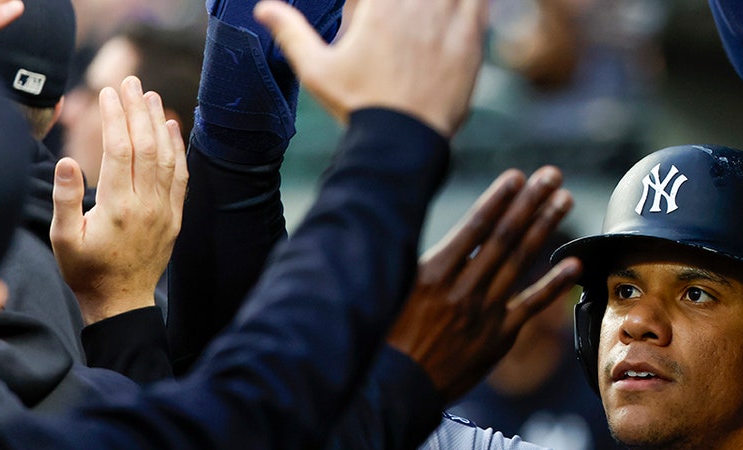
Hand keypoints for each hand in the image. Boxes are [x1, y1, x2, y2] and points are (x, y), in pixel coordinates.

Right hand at [51, 76, 187, 324]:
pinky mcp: (175, 217)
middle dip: (138, 110)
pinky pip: (181, 176)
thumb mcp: (65, 239)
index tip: (108, 92)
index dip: (115, 117)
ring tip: (149, 95)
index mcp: (118, 206)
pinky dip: (179, 149)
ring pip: (167, 158)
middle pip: (146, 146)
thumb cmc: (87, 270)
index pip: (120, 150)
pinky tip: (173, 127)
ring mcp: (165, 210)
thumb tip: (68, 161)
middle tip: (130, 80)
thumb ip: (66, 200)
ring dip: (159, 124)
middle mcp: (147, 204)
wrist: (122, 301)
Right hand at [254, 0, 486, 136]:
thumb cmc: (358, 106)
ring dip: (434, 6)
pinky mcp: (471, 39)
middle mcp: (416, 4)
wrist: (402, 142)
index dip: (366, 9)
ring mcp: (447, 19)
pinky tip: (456, 13)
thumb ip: (292, 32)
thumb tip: (264, 7)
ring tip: (419, 28)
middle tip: (392, 42)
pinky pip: (479, 2)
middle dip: (402, 9)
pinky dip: (470, 4)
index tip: (365, 25)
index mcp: (379, 5)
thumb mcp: (316, 70)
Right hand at [387, 167, 580, 401]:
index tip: (517, 176)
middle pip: (503, 236)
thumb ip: (422, 263)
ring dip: (544, 227)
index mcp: (431, 273)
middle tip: (552, 175)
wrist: (395, 389)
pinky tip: (574, 263)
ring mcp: (482, 312)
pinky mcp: (497, 337)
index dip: (498, 199)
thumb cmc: (387, 338)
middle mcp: (461, 288)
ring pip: (519, 262)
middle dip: (530, 201)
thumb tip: (446, 235)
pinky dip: (553, 284)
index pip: (473, 227)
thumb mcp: (393, 291)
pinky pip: (530, 305)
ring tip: (564, 200)